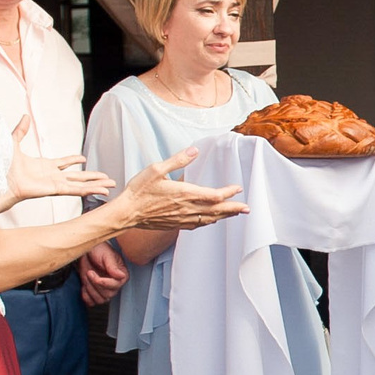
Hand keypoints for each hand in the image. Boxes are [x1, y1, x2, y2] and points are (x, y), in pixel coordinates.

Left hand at [9, 120, 114, 203]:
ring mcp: (54, 184)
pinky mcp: (54, 190)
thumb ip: (21, 131)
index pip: (62, 163)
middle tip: (108, 178)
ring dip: (96, 184)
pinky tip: (101, 191)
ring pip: (80, 184)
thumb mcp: (13, 142)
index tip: (83, 159)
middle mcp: (51, 176)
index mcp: (42, 166)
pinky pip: (75, 190)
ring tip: (111, 185)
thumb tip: (25, 116)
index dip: (72, 160)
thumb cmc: (1, 164)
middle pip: (77, 177)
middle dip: (93, 177)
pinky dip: (90, 190)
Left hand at [79, 240, 128, 306]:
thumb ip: (113, 266)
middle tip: (89, 272)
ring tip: (86, 277)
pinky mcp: (95, 292)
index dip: (104, 282)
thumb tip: (121, 276)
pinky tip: (84, 286)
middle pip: (108, 295)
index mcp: (121, 275)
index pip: (116, 286)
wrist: (87, 250)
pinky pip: (92, 302)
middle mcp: (115, 284)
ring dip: (90, 291)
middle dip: (95, 285)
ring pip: (100, 300)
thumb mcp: (106, 255)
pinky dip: (86, 297)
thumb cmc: (99, 249)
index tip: (93, 274)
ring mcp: (105, 289)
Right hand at [119, 149, 245, 231]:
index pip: (214, 195)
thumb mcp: (157, 169)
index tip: (238, 188)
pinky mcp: (176, 225)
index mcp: (185, 194)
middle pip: (217, 210)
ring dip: (225, 216)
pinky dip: (210, 222)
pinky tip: (212, 220)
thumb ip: (178, 160)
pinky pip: (199, 224)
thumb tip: (195, 150)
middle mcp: (187, 208)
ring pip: (210, 219)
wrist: (126, 213)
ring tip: (236, 214)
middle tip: (247, 209)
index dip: (228, 192)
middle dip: (234, 209)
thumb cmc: (139, 190)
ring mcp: (182, 219)